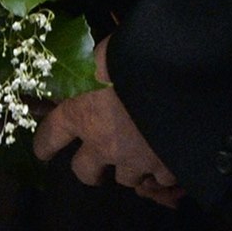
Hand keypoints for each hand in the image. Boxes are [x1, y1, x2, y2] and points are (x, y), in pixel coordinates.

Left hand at [34, 38, 181, 205]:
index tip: (43, 151)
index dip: (44, 144)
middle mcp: (104, 144)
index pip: (50, 136)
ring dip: (128, 168)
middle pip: (84, 172)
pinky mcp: (168, 169)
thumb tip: (94, 63)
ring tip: (138, 155)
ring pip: (125, 178)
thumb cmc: (141, 58)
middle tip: (97, 162)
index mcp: (82, 113)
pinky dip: (163, 171)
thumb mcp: (109, 51)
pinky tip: (169, 157)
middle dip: (88, 168)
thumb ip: (97, 63)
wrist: (188, 80)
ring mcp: (137, 161)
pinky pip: (161, 179)